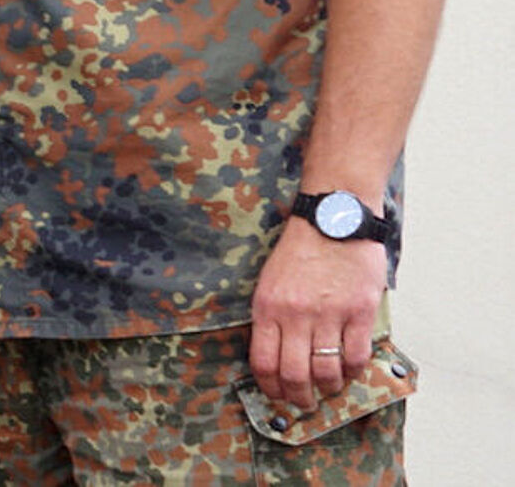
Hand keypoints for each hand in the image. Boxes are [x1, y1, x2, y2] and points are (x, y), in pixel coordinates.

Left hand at [248, 215, 386, 408]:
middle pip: (295, 375)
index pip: (264, 362)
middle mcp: (295, 314)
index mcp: (268, 306)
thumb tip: (274, 357)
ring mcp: (329, 314)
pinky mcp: (358, 311)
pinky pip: (355, 356)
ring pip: (327, 372)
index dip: (270, 388)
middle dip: (299, 398)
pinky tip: (350, 368)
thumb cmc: (299, 250)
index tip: (278, 396)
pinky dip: (353, 371)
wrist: (332, 218)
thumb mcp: (270, 280)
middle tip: (305, 403)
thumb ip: (271, 317)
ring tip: (330, 388)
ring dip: (329, 388)